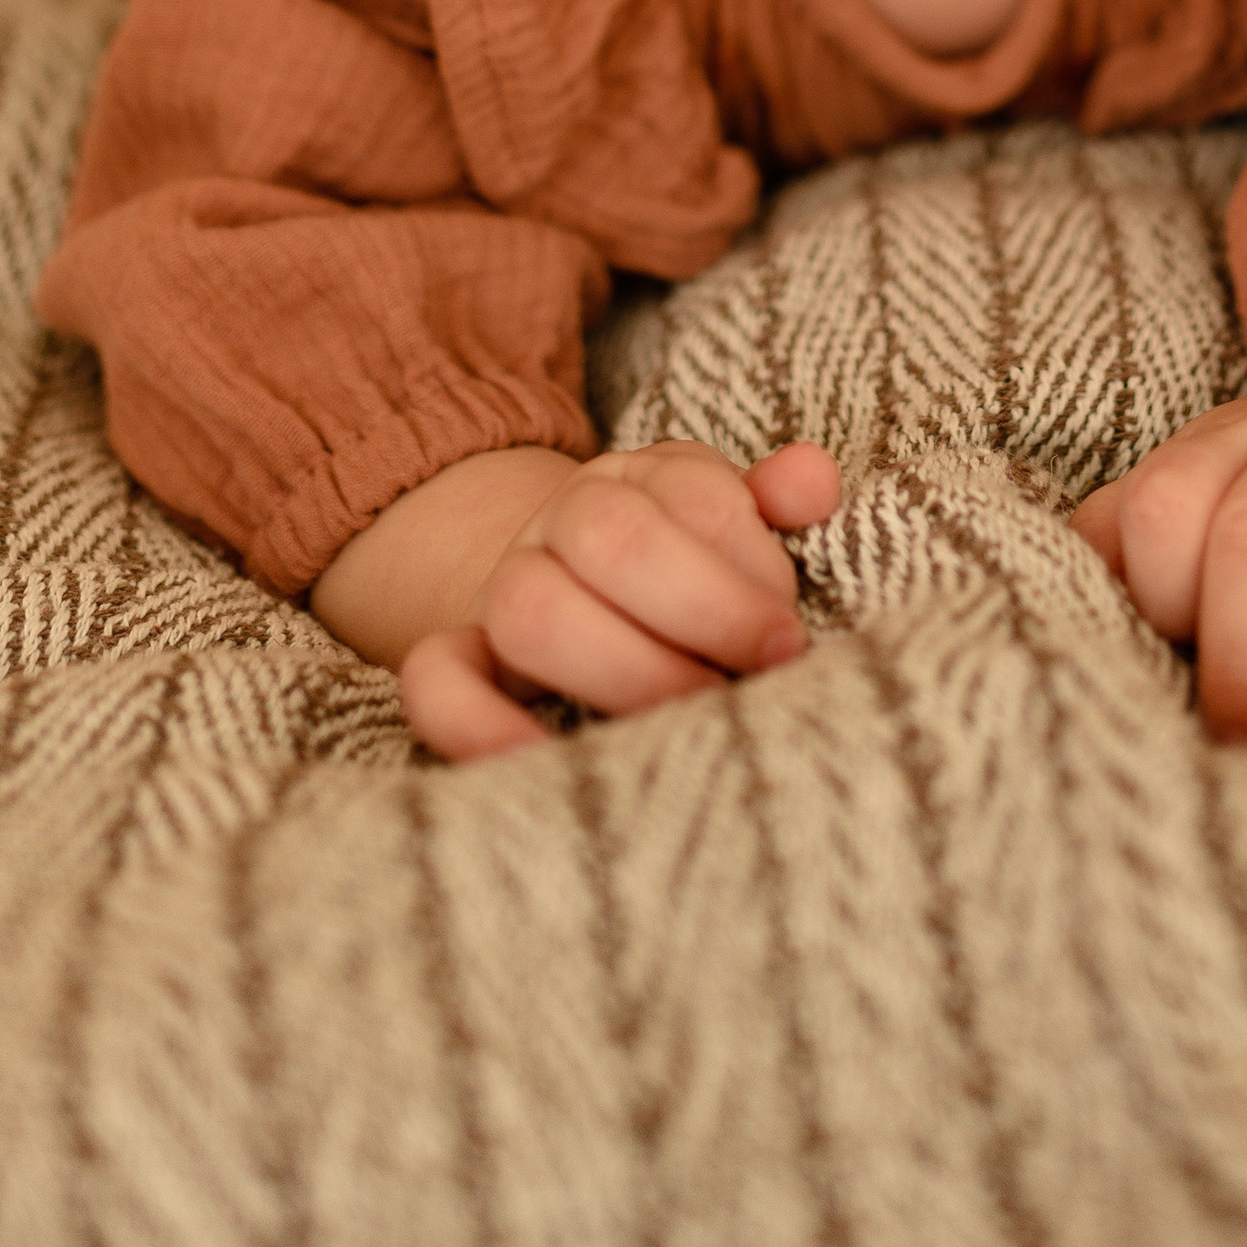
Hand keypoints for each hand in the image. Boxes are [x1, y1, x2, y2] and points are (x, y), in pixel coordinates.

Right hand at [316, 435, 841, 761]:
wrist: (561, 586)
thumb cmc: (675, 570)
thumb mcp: (722, 521)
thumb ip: (771, 501)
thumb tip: (810, 481)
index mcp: (637, 481)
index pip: (693, 495)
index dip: (747, 561)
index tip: (788, 633)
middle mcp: (561, 524)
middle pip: (611, 538)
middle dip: (703, 609)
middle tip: (762, 673)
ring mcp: (500, 591)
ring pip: (529, 608)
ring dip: (621, 667)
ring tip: (691, 721)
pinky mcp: (458, 662)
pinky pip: (435, 681)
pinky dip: (477, 724)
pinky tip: (539, 764)